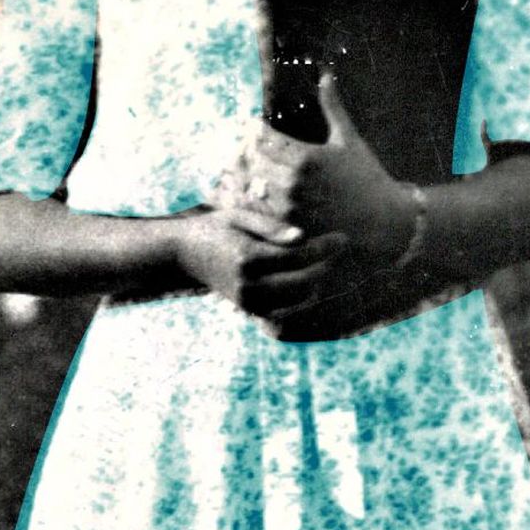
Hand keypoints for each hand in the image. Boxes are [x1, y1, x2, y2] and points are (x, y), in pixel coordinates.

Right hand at [175, 206, 351, 325]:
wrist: (187, 255)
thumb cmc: (217, 228)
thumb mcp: (239, 217)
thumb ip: (270, 227)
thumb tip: (301, 237)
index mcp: (247, 257)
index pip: (297, 257)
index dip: (324, 249)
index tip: (343, 239)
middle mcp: (248, 285)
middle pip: (303, 283)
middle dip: (324, 267)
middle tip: (335, 251)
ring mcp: (249, 303)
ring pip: (299, 301)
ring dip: (317, 283)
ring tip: (324, 263)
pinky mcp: (251, 312)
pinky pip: (288, 313)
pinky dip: (304, 299)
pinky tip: (311, 281)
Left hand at [225, 73, 415, 264]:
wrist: (381, 221)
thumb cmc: (366, 177)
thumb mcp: (348, 139)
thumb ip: (331, 107)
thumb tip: (325, 74)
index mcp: (306, 158)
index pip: (263, 137)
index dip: (252, 128)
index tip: (250, 124)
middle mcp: (294, 184)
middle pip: (251, 161)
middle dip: (242, 150)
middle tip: (237, 143)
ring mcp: (289, 209)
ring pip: (249, 187)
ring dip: (240, 176)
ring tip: (236, 167)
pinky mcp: (287, 230)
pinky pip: (257, 213)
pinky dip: (247, 201)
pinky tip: (246, 194)